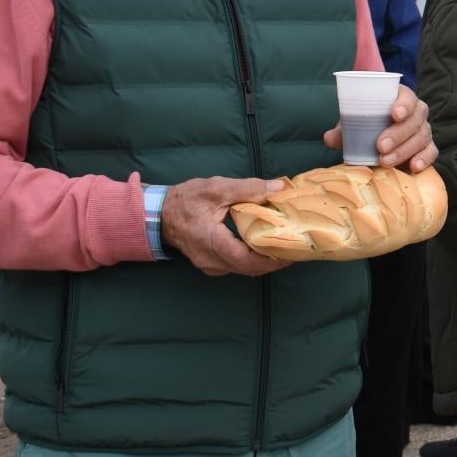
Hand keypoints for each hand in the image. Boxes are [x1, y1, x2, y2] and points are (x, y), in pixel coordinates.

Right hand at [163, 176, 291, 276]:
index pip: (245, 260)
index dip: (271, 260)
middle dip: (274, 261)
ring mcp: (210, 265)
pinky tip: (266, 246)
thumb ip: (248, 188)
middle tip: (296, 248)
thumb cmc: (186, 200)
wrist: (159, 214)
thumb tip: (280, 187)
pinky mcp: (211, 264)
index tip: (292, 251)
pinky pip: (236, 266)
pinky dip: (253, 259)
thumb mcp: (216, 188)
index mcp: (211, 242)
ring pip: (243, 269)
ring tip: (286, 247)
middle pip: (248, 268)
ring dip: (264, 261)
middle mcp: (211, 260)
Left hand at [323, 85, 436, 171]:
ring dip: (405, 150)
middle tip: (380, 146)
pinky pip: (431, 152)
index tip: (394, 114)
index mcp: (400, 98)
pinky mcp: (427, 148)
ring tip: (385, 161)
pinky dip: (424, 159)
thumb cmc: (366, 127)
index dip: (404, 104)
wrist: (378, 142)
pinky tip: (413, 167)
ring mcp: (424, 130)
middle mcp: (416, 113)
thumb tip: (329, 138)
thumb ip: (343, 130)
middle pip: (416, 119)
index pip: (408, 96)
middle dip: (399, 133)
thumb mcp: (354, 125)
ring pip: (422, 137)